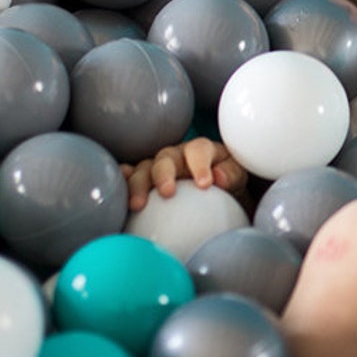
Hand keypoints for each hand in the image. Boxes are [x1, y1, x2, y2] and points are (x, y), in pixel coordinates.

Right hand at [121, 137, 248, 212]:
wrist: (217, 193)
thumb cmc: (228, 182)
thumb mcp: (238, 176)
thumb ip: (232, 174)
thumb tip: (220, 178)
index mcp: (201, 150)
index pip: (198, 150)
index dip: (200, 165)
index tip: (205, 185)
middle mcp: (176, 155)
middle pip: (165, 158)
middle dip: (163, 174)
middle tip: (167, 193)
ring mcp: (158, 167)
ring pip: (143, 170)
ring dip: (138, 185)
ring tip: (137, 206)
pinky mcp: (145, 181)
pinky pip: (130, 179)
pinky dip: (124, 183)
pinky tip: (118, 196)